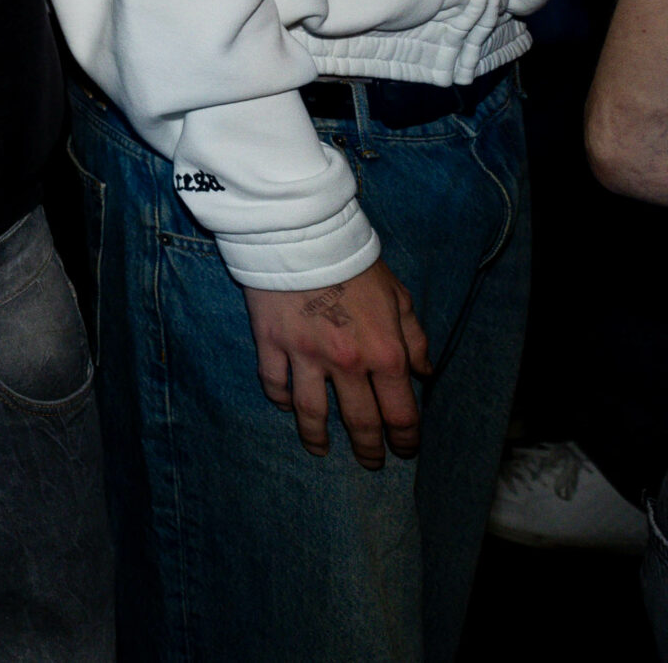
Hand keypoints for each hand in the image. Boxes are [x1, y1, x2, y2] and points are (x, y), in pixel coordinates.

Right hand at [242, 259, 431, 469]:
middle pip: (360, 421)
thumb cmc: (355, 263)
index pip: (402, 412)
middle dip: (368, 449)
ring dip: (318, 438)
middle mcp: (347, 363)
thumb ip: (415, 338)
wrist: (302, 234)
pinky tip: (287, 407)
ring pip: (312, 413)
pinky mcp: (271, 343)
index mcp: (385, 353)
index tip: (406, 449)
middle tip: (370, 462)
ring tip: (322, 451)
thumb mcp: (398, 296)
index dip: (407, 438)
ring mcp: (305, 356)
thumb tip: (425, 373)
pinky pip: (275, 383)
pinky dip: (281, 400)